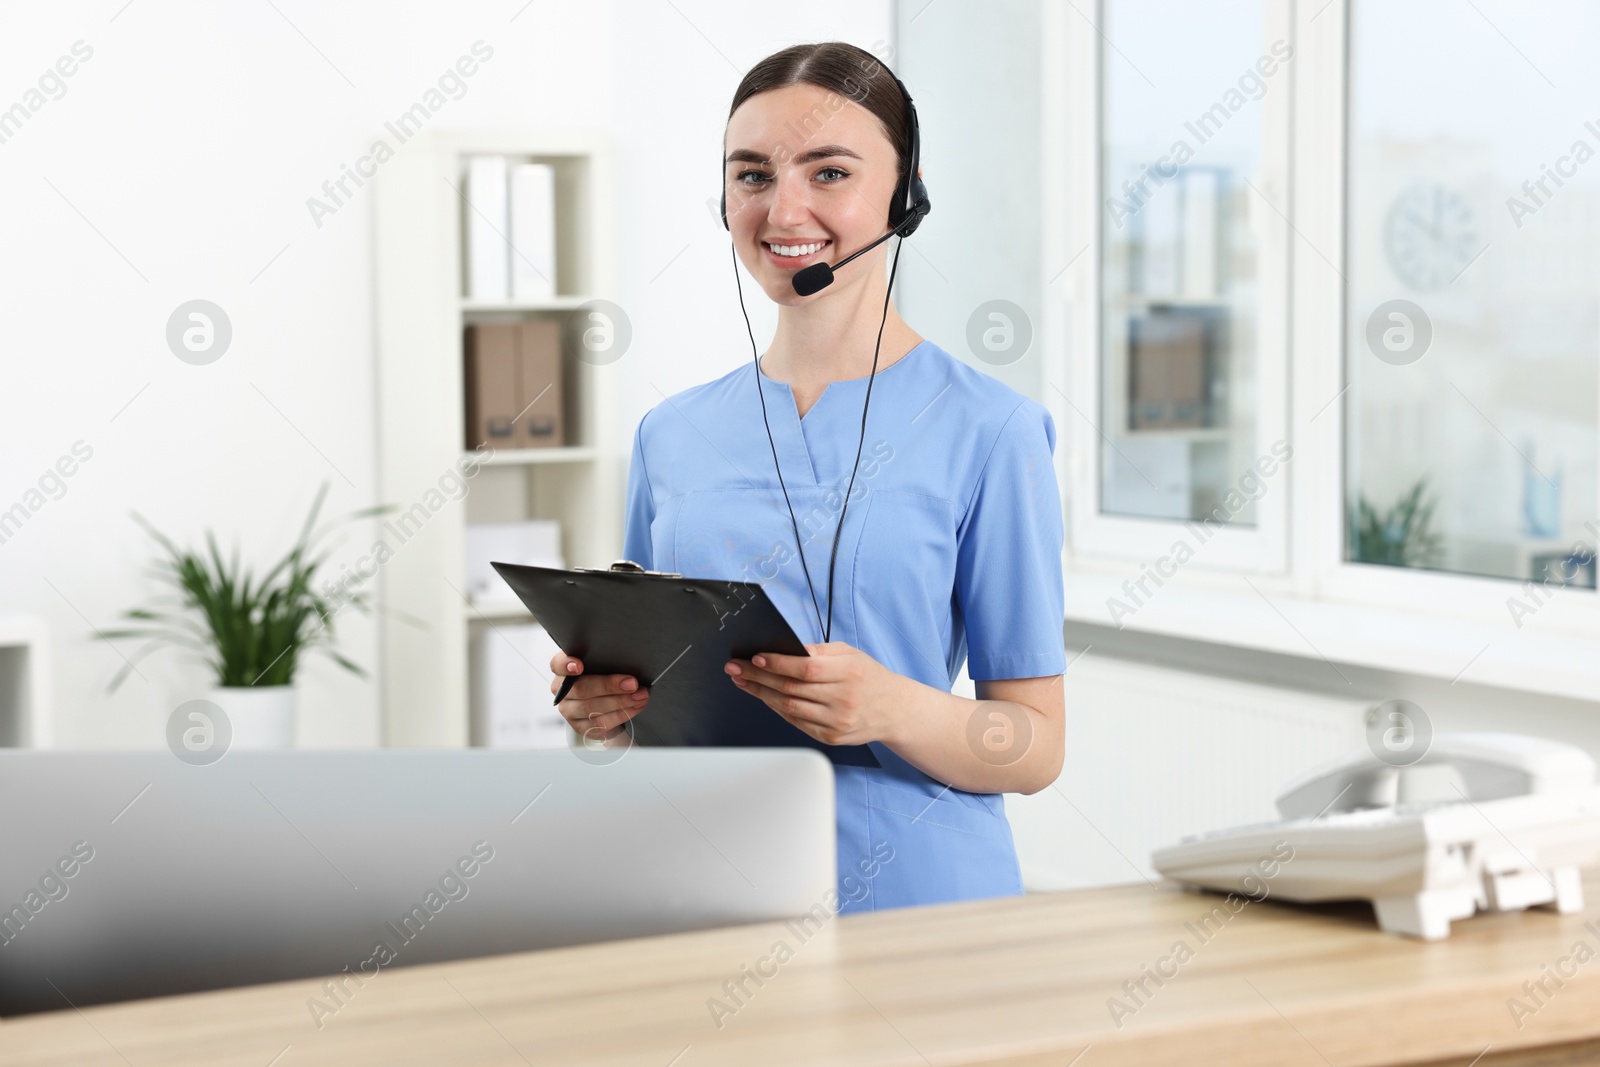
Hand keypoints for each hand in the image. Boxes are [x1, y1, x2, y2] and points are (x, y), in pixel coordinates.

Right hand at [549, 651, 648, 745]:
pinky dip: (622, 714)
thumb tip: (627, 658)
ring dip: (620, 702)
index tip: (579, 666)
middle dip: (609, 685)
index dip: (567, 665)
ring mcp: (570, 711)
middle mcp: (563, 692)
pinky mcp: (581, 727)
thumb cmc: (602, 679)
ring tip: (640, 695)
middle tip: (632, 683)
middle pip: (581, 688)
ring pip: (592, 708)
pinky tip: (635, 706)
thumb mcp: (601, 666)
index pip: (558, 664)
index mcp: (563, 670)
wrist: (604, 706)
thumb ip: (604, 661)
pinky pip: (600, 723)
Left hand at [724, 641, 907, 746]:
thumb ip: (819, 652)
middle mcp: (843, 698)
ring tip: (742, 682)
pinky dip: (777, 709)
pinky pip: (796, 722)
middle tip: (734, 668)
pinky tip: (764, 697)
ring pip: (789, 708)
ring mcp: (836, 721)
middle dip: (757, 677)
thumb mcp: (850, 654)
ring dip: (761, 694)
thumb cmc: (868, 677)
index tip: (754, 658)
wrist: (894, 710)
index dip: (776, 664)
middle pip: (791, 688)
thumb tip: (784, 651)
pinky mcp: (831, 737)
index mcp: (849, 672)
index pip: (805, 668)